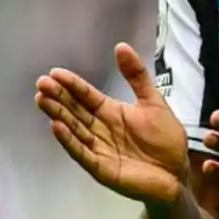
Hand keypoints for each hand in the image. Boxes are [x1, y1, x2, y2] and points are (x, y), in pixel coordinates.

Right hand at [35, 43, 188, 204]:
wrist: (178, 172)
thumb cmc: (165, 139)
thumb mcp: (153, 102)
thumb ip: (137, 76)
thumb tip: (120, 46)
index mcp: (110, 112)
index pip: (86, 96)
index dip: (71, 84)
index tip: (54, 73)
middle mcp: (100, 129)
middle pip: (75, 110)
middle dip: (58, 97)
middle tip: (41, 84)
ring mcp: (98, 149)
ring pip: (74, 129)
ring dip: (58, 115)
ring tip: (43, 100)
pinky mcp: (102, 168)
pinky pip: (82, 153)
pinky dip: (69, 141)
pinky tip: (56, 126)